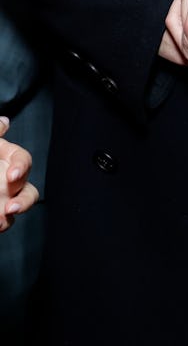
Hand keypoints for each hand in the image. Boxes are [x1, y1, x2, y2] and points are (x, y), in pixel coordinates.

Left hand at [0, 116, 38, 231]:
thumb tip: (4, 122)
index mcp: (7, 159)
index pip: (22, 161)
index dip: (21, 167)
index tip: (12, 175)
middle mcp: (9, 181)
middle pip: (28, 191)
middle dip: (24, 201)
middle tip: (11, 208)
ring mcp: (3, 200)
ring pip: (16, 210)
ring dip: (10, 217)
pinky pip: (2, 222)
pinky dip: (0, 223)